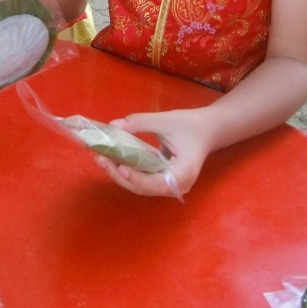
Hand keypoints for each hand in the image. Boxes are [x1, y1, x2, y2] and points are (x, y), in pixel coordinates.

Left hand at [93, 108, 210, 197]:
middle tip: (100, 158)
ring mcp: (168, 185)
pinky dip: (126, 170)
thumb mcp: (165, 120)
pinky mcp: (161, 180)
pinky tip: (111, 159)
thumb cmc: (189, 125)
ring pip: (139, 185)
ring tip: (100, 158)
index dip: (137, 178)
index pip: (155, 183)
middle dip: (119, 174)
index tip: (120, 166)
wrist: (206, 129)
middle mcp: (175, 187)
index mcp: (182, 175)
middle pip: (143, 187)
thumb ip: (140, 122)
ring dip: (119, 173)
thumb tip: (114, 125)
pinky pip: (141, 179)